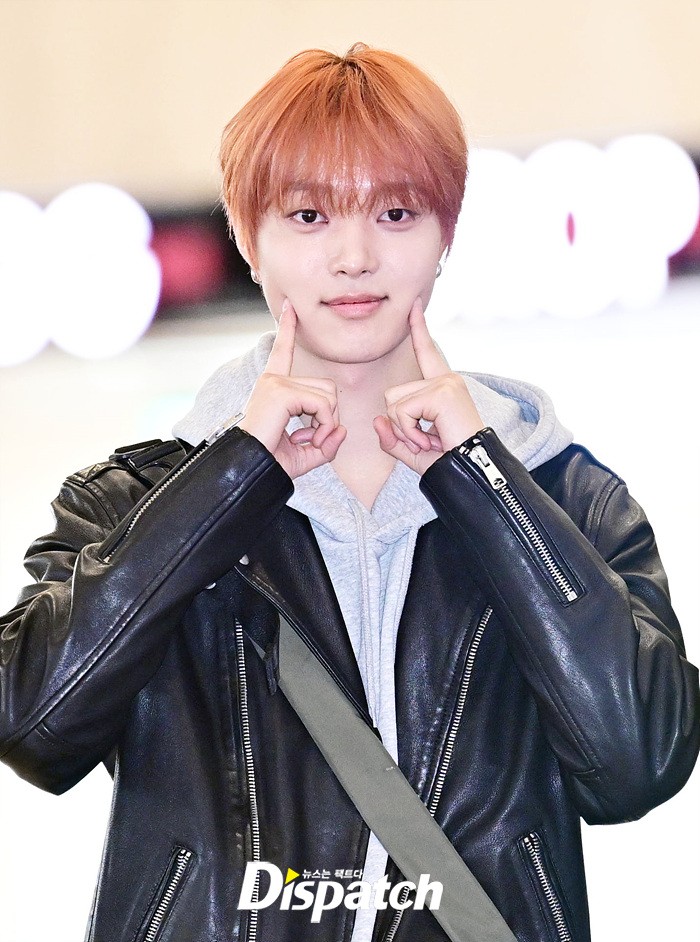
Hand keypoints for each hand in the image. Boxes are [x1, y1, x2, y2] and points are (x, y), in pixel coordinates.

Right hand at [238, 301, 346, 478]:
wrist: (250, 471)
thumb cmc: (271, 463)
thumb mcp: (306, 453)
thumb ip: (326, 441)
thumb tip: (342, 430)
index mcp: (274, 387)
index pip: (284, 352)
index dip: (287, 329)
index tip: (290, 307)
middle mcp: (273, 379)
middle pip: (327, 386)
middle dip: (329, 416)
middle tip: (311, 438)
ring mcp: (276, 383)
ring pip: (328, 395)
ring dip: (326, 423)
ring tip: (306, 440)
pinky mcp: (281, 392)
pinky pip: (322, 405)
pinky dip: (323, 425)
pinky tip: (305, 438)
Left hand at [373, 299, 484, 473]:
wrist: (472, 473)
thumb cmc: (450, 462)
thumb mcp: (414, 449)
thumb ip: (393, 437)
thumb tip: (376, 421)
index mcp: (442, 386)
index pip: (426, 352)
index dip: (419, 328)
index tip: (415, 305)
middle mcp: (445, 379)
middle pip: (392, 393)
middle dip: (400, 423)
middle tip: (426, 438)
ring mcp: (445, 383)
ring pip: (394, 402)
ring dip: (405, 429)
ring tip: (430, 439)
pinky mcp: (442, 392)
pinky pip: (402, 412)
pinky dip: (410, 432)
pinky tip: (431, 439)